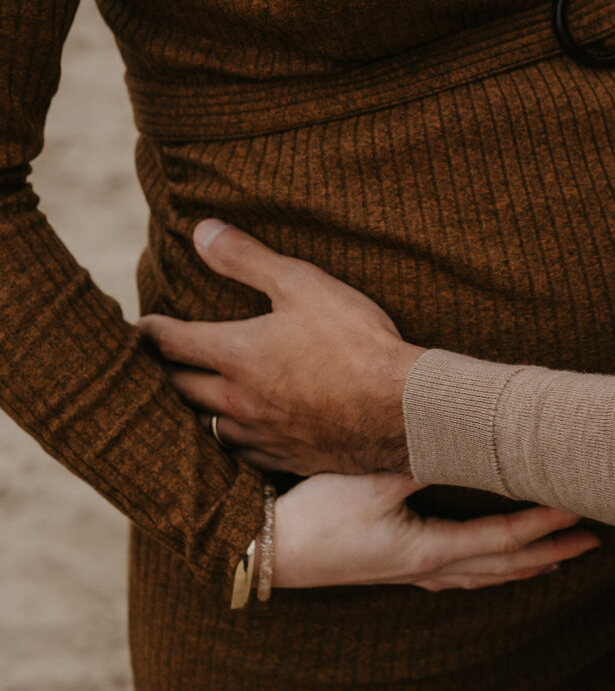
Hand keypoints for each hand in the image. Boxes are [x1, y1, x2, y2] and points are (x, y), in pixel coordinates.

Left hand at [139, 221, 419, 476]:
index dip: (152, 332)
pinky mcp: (284, 459)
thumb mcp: (300, 283)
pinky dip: (229, 440)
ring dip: (193, 411)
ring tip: (188, 400)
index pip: (173, 342)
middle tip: (154, 364)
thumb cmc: (353, 340)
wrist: (397, 409)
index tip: (140, 327)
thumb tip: (202, 231)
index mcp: (235, 354)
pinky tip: (236, 436)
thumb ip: (246, 259)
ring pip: (206, 426)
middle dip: (163, 373)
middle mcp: (236, 400)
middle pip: (180, 389)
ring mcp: (259, 435)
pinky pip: (239, 454)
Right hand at [271, 471, 598, 591]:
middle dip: (551, 550)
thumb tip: (466, 433)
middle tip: (594, 537)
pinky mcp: (393, 567)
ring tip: (559, 555)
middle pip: (503, 564)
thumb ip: (421, 457)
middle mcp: (425, 567)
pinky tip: (492, 564)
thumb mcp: (371, 477)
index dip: (543, 522)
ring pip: (483, 574)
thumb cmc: (315, 514)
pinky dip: (489, 568)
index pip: (502, 537)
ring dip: (524, 563)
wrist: (264, 550)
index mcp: (426, 548)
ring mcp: (409, 572)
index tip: (578, 505)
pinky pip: (458, 573)